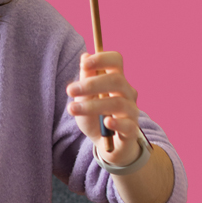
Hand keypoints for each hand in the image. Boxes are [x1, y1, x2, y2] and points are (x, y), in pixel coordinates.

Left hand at [66, 51, 141, 166]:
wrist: (107, 146)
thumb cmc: (95, 118)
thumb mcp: (84, 99)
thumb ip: (85, 79)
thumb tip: (85, 56)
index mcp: (116, 81)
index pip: (116, 61)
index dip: (102, 58)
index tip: (84, 63)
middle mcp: (127, 93)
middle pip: (116, 80)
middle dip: (92, 83)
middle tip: (69, 90)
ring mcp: (132, 112)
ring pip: (118, 102)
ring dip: (92, 105)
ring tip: (72, 109)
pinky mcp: (131, 131)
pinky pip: (128, 125)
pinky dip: (116, 123)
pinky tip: (106, 122)